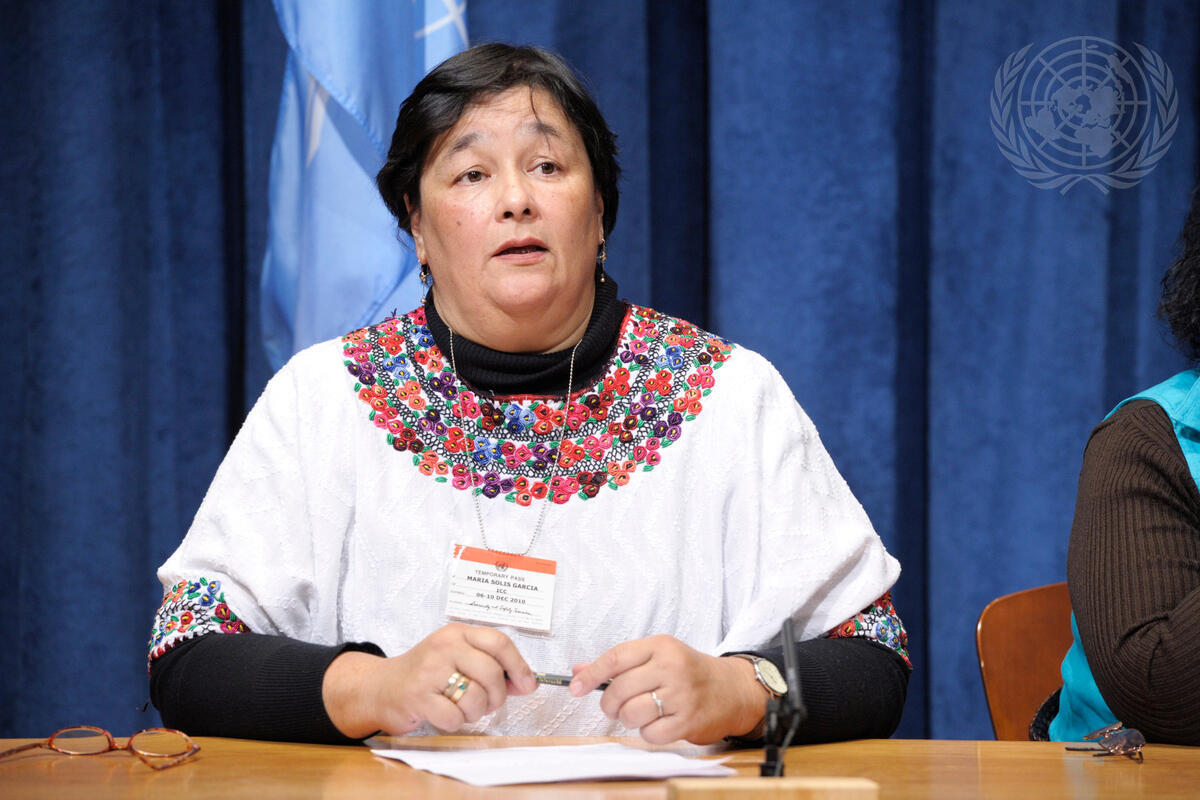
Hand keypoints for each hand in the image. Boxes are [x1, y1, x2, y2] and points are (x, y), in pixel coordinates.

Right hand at [322, 622, 537, 737]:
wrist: (381, 687)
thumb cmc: (426, 675)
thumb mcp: (459, 660)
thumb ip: (491, 668)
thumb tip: (526, 683)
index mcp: (457, 633)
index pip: (499, 642)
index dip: (518, 665)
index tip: (527, 684)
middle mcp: (443, 646)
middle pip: (491, 673)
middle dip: (497, 696)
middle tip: (488, 703)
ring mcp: (429, 670)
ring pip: (476, 697)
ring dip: (475, 712)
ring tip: (462, 708)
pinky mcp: (417, 696)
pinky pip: (454, 717)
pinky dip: (454, 722)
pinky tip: (443, 714)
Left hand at [568, 634, 767, 743]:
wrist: (733, 690)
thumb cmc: (691, 672)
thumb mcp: (658, 656)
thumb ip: (619, 663)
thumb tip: (579, 671)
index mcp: (661, 646)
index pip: (616, 658)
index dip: (591, 675)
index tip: (575, 688)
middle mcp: (671, 667)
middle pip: (619, 689)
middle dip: (609, 703)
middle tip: (614, 706)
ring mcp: (681, 694)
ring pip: (632, 713)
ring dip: (628, 719)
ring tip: (639, 713)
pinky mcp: (688, 720)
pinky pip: (650, 734)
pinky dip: (648, 732)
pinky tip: (658, 723)